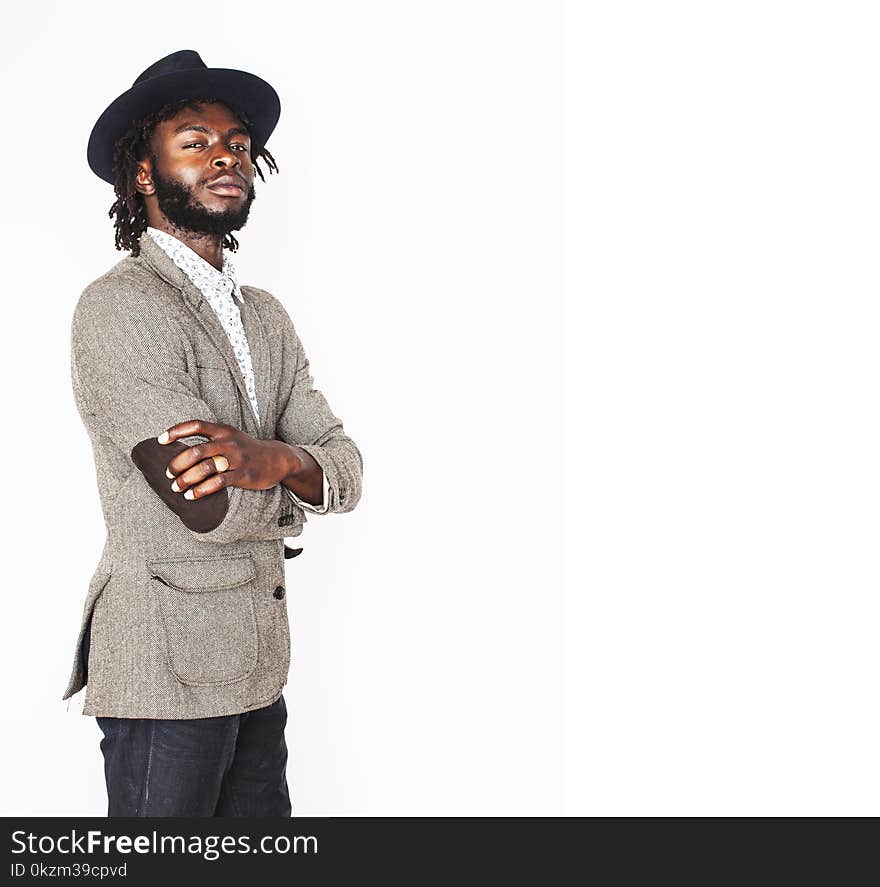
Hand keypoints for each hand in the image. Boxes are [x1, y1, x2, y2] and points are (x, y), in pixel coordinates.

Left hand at [158, 420, 299, 500]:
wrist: (278, 459)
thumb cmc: (248, 450)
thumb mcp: (231, 438)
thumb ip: (210, 440)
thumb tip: (182, 451)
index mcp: (223, 430)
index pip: (195, 425)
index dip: (176, 431)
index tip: (160, 441)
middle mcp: (229, 442)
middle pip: (196, 451)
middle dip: (177, 464)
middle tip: (169, 474)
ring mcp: (236, 458)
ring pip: (205, 468)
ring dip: (186, 479)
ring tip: (177, 487)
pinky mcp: (243, 474)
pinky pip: (218, 483)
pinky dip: (201, 490)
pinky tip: (192, 496)